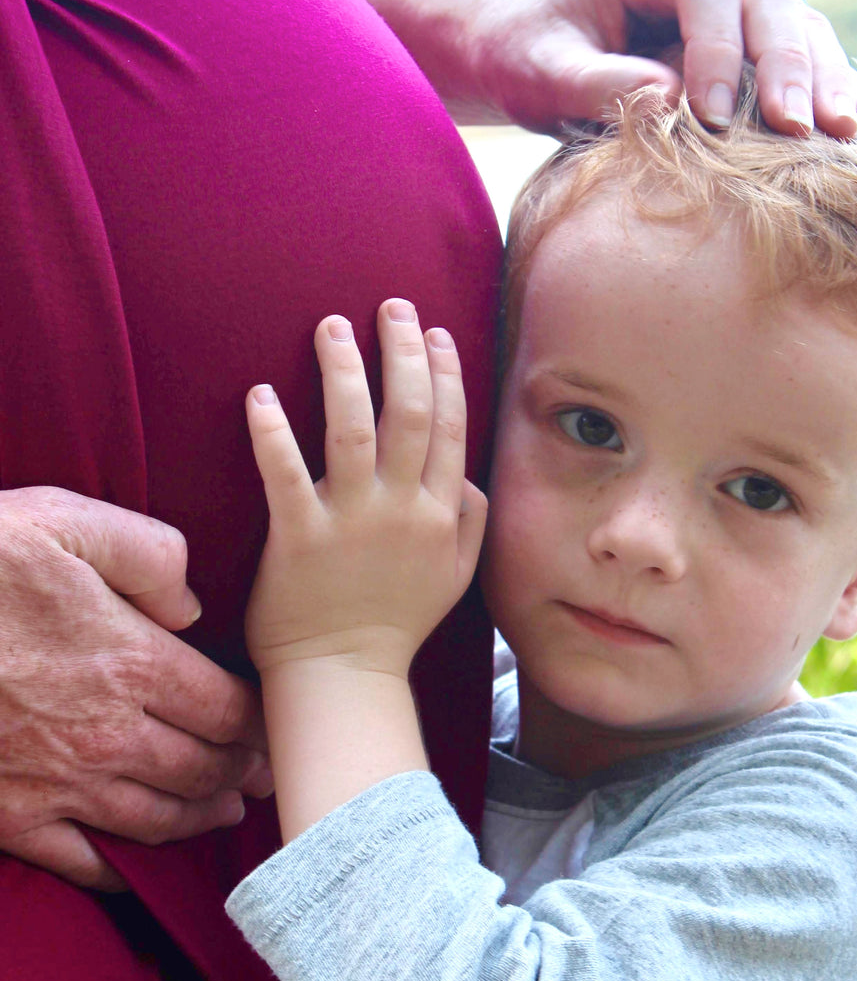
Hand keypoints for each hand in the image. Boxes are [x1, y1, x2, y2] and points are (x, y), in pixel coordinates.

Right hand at [0, 488, 271, 890]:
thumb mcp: (64, 521)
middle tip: (262, 777)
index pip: (226, 709)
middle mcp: (107, 735)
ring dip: (199, 820)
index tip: (270, 728)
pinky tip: (135, 865)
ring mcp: (57, 783)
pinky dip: (117, 869)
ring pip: (155, 819)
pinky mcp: (8, 817)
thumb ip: (148, 553)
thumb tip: (189, 606)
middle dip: (240, 774)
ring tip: (223, 814)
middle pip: (201, 769)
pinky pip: (80, 861)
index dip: (257, 724)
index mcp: (132, 663)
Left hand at [245, 304, 486, 679]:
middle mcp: (400, 509)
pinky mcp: (298, 537)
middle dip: (402, 351)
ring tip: (331, 326)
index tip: (433, 332)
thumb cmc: (396, 623)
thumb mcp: (457, 576)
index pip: (449, 426)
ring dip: (344, 371)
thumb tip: (470, 473)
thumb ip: (471, 520)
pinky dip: (272, 431)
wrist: (345, 674)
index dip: (444, 373)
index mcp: (438, 513)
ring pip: (352, 429)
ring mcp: (349, 522)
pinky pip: (284, 474)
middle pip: (409, 413)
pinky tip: (260, 393)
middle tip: (389, 306)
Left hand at [464, 0, 856, 136]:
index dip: (720, 50)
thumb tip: (669, 100)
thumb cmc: (528, 59)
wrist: (530, 55)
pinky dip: (833, 92)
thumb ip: (595, 83)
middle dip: (790, 66)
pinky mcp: (752, 35)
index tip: (713, 120)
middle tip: (801, 130)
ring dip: (826, 81)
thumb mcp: (542, 73)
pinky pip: (805, 58)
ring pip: (799, 26)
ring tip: (846, 136)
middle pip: (767, 0)